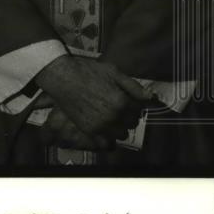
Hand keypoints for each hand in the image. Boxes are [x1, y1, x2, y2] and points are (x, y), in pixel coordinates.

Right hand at [33, 55, 154, 141]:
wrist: (62, 77)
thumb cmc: (87, 71)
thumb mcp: (113, 72)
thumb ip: (133, 86)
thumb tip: (151, 98)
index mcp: (122, 102)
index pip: (139, 111)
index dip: (135, 104)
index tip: (128, 100)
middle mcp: (114, 117)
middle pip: (131, 124)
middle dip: (128, 116)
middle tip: (119, 107)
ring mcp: (101, 126)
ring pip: (121, 134)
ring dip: (119, 127)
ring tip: (111, 117)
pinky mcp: (89, 130)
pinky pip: (106, 142)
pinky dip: (108, 137)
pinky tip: (104, 128)